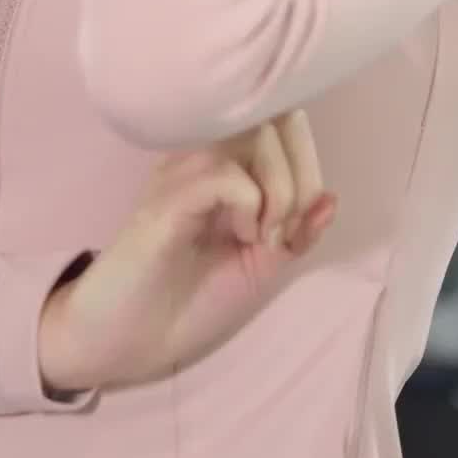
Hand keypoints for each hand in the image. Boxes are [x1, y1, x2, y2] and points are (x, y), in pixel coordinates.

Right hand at [38, 110, 334, 393]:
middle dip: (301, 175)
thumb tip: (331, 198)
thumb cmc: (186, 301)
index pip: (282, 118)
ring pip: (256, 137)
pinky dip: (252, 207)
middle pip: (275, 117)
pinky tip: (238, 238)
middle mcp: (198, 151)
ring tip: (261, 235)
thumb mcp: (259, 265)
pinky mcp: (167, 198)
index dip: (309, 163)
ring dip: (280, 191)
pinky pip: (229, 175)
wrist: (126, 340)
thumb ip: (295, 231)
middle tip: (283, 229)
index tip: (298, 223)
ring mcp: (181, 169)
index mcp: (220, 161)